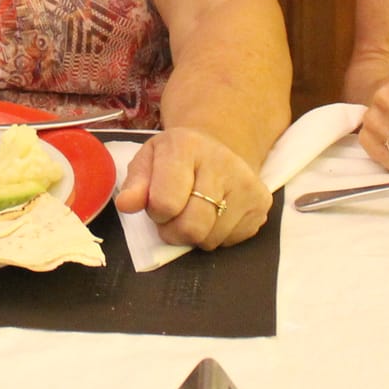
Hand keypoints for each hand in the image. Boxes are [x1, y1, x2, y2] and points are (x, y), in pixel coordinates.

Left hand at [112, 126, 266, 249]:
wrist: (218, 146)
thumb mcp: (148, 161)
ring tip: (195, 211)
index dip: (156, 213)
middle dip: (175, 231)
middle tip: (173, 218)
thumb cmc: (175, 158)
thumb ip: (135, 184)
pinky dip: (217, 235)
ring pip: (211, 239)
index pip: (166, 202)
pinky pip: (231, 242)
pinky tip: (216, 213)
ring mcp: (247, 184)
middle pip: (192, 227)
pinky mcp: (262, 204)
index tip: (157, 206)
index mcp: (186, 146)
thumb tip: (126, 205)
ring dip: (196, 235)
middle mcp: (222, 162)